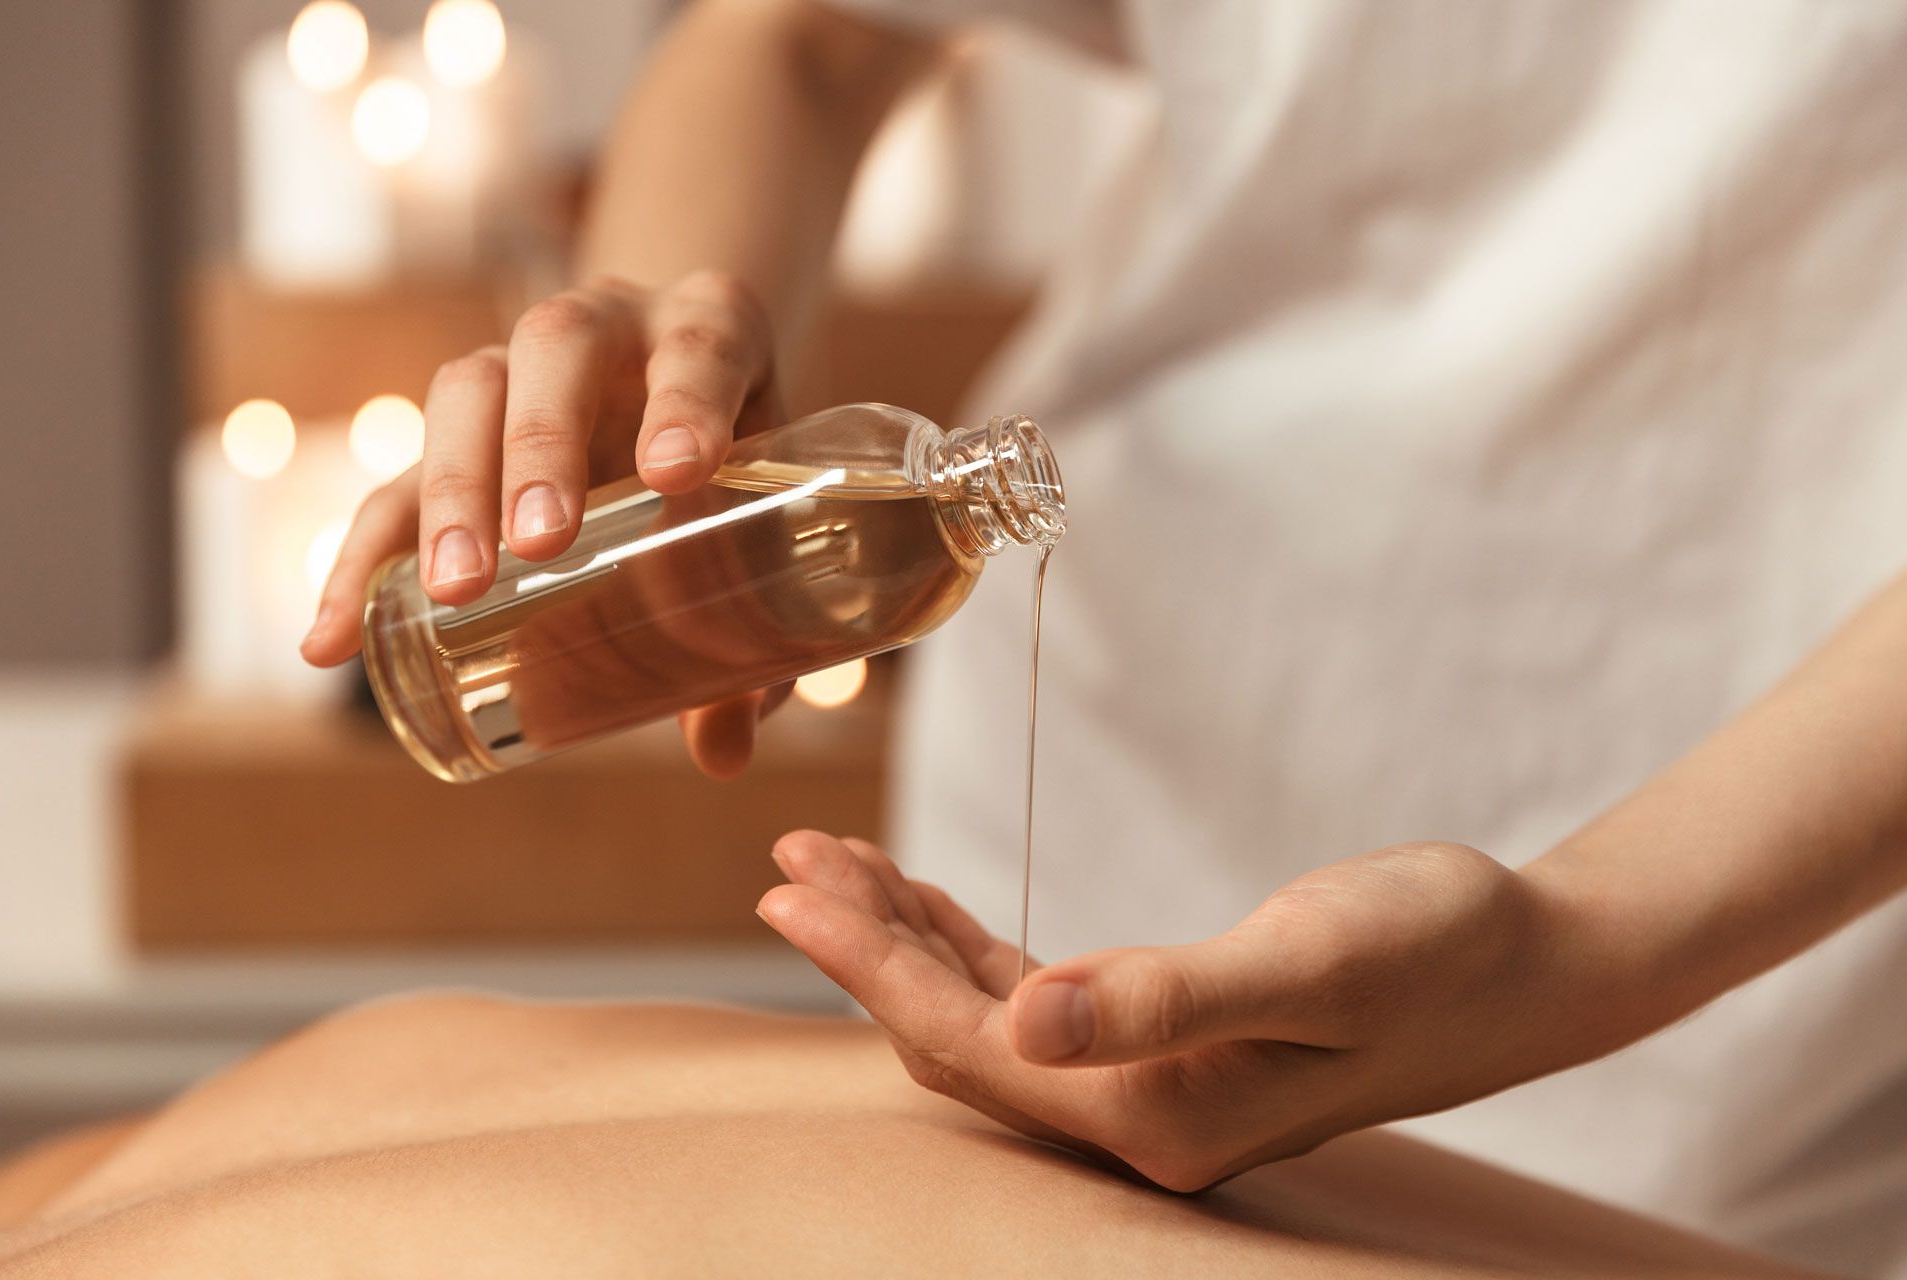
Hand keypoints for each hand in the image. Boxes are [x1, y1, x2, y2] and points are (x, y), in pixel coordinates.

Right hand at [300, 270, 788, 777]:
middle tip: (542, 542)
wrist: (685, 376)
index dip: (688, 401)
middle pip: (557, 350)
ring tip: (455, 590)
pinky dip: (361, 558)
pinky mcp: (456, 431)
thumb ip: (759, 621)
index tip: (677, 472)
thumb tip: (726, 755)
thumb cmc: (741, 452)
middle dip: (542, 446)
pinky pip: (396, 478)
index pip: (702, 344)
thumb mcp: (771, 509)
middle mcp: (607, 324)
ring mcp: (519, 365)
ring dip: (454, 491)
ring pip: (467, 394)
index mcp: (708, 325)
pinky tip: (334, 639)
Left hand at [757, 831, 1597, 1191]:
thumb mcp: (1306, 959)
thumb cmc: (1431, 948)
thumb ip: (1163, 996)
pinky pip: (1037, 1002)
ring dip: (907, 943)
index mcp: (1156, 1114)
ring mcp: (1150, 1089)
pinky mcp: (1167, 1044)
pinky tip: (931, 903)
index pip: (971, 1045)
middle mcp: (1139, 1121)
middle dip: (865, 951)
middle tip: (787, 860)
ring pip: (986, 1020)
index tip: (789, 888)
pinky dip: (971, 947)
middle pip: (957, 1040)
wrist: (1525, 964)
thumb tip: (1028, 1022)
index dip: (871, 969)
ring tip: (833, 864)